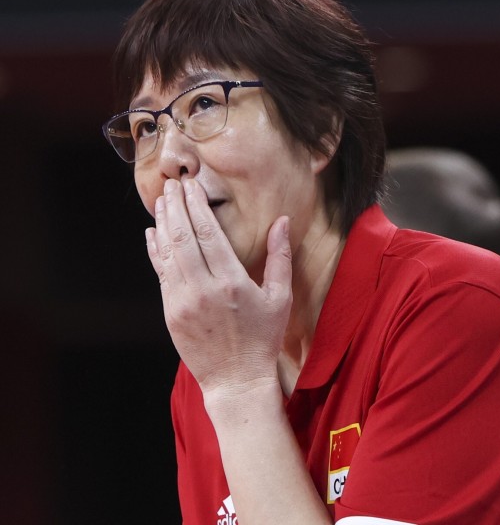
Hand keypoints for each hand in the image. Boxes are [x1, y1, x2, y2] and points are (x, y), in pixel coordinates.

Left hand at [145, 178, 292, 399]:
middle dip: (177, 207)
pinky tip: (153, 233)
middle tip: (173, 184)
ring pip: (168, 253)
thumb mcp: (280, 298)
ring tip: (161, 201)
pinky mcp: (171, 313)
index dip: (198, 206)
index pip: (210, 233)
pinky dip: (155, 251)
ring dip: (163, 223)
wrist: (236, 379)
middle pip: (184, 237)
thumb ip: (279, 257)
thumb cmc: (263, 338)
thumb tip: (281, 222)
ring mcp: (183, 301)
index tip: (192, 185)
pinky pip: (160, 274)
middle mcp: (204, 289)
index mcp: (233, 281)